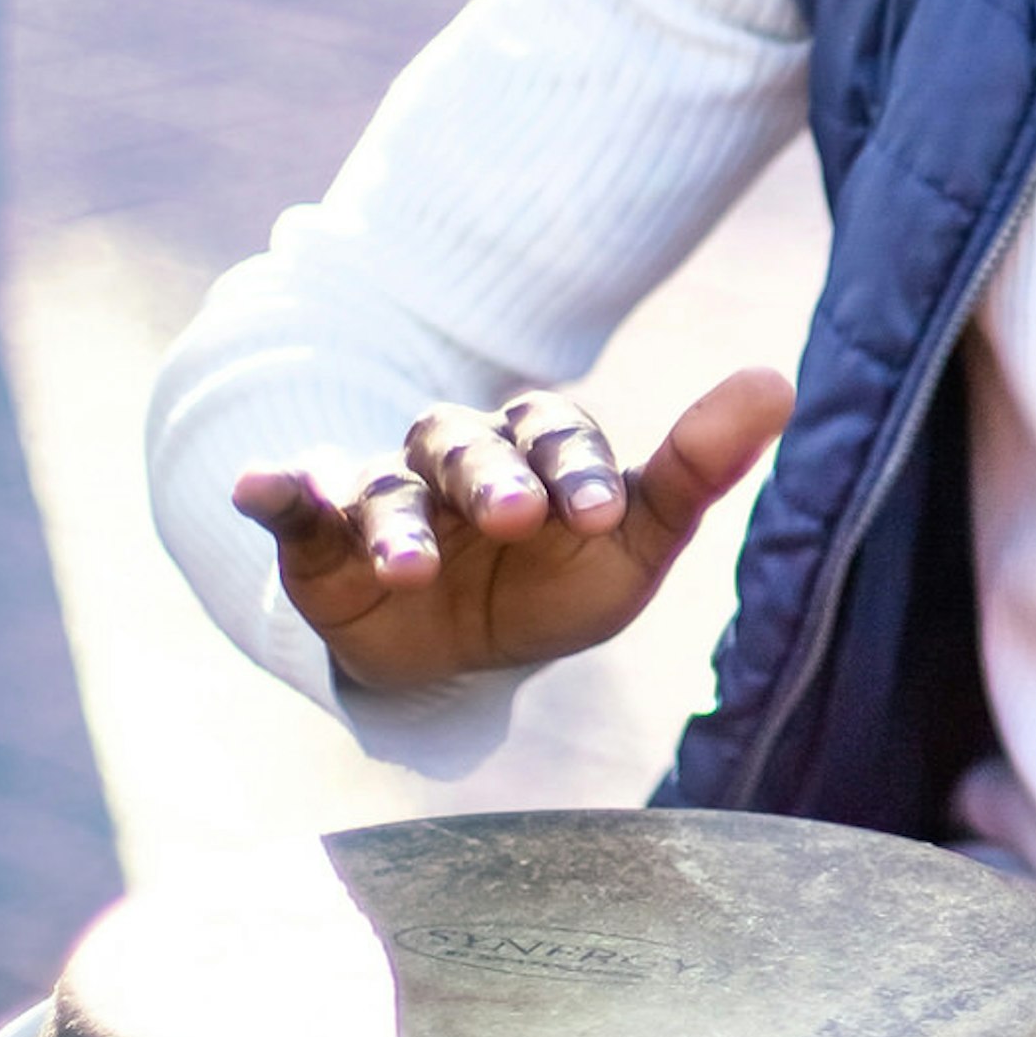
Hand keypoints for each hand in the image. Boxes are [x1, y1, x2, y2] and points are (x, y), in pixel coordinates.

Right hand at [231, 368, 792, 700]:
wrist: (462, 658)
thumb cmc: (558, 584)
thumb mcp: (633, 541)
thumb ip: (697, 468)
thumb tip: (778, 379)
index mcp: (535, 446)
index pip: (555, 434)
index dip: (578, 470)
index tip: (601, 515)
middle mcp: (455, 455)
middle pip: (465, 444)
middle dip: (490, 479)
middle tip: (517, 520)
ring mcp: (382, 491)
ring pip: (381, 483)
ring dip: (393, 518)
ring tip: (414, 565)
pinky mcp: (317, 535)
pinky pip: (292, 502)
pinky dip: (274, 490)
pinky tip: (257, 488)